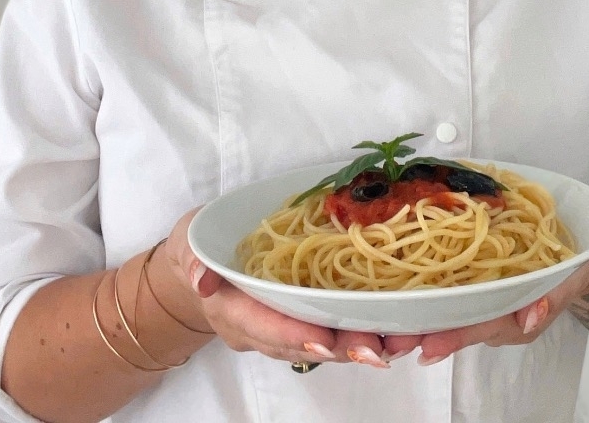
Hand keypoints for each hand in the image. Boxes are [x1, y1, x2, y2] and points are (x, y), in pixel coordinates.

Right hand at [160, 207, 390, 368]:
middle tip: (378, 347)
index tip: (326, 338)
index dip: (294, 333)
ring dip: (358, 346)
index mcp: (230, 308)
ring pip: (320, 345)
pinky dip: (359, 333)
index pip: (263, 325)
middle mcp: (257, 328)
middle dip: (340, 347)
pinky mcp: (299, 318)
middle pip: (300, 344)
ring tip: (398, 342)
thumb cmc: (200, 243)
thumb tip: (202, 276)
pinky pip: (329, 333)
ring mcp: (279, 328)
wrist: (200, 261)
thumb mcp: (190, 240)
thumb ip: (195, 258)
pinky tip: (392, 330)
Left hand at [383, 260, 588, 364]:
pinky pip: (448, 296)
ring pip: (447, 316)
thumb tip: (531, 314)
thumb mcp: (567, 279)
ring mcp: (481, 303)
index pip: (480, 327)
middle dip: (424, 335)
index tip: (426, 348)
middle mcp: (492, 316)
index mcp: (513, 318)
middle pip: (455, 328)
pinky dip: (424, 299)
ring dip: (417, 321)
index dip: (454, 337)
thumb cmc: (566, 267)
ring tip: (384, 329)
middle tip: (391, 343)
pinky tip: (397, 296)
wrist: (570, 257)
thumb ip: (550, 297)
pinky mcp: (472, 284)